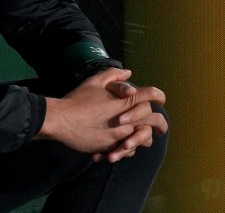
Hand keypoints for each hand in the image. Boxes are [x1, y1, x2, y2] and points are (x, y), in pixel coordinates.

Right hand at [36, 67, 165, 162]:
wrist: (62, 120)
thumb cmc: (78, 99)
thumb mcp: (94, 81)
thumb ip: (113, 75)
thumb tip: (128, 73)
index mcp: (124, 100)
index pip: (151, 96)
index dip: (159, 95)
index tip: (160, 99)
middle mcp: (127, 118)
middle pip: (155, 120)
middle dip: (161, 124)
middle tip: (161, 127)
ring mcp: (121, 134)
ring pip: (145, 139)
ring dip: (145, 137)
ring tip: (142, 137)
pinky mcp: (112, 147)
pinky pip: (129, 150)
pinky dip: (128, 148)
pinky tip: (122, 145)